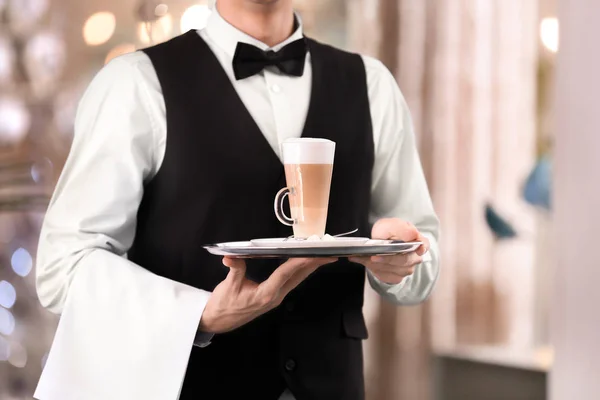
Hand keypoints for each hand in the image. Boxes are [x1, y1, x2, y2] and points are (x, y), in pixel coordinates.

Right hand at [199, 256, 336, 332]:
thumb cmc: (223, 305)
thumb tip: (231, 256)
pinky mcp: (273, 297)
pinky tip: (305, 265)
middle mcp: (274, 296)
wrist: (219, 321)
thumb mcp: (227, 286)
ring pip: (297, 280)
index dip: (299, 262)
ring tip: (323, 257)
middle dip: (314, 265)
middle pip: (298, 277)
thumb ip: (234, 270)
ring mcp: (276, 298)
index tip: (312, 253)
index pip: (285, 274)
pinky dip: (299, 271)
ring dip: (310, 268)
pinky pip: (291, 282)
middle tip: (329, 253)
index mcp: (265, 294)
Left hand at [349, 218, 428, 284]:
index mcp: (418, 241)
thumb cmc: (387, 232)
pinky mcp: (397, 277)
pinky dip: (374, 270)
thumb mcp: (391, 225)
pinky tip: (364, 262)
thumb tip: (412, 233)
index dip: (422, 247)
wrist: (379, 240)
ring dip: (377, 265)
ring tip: (362, 257)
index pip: (424, 244)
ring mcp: (407, 268)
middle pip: (404, 261)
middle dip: (388, 260)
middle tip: (373, 257)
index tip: (419, 249)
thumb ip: (400, 229)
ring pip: (395, 271)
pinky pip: (387, 277)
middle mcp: (415, 257)